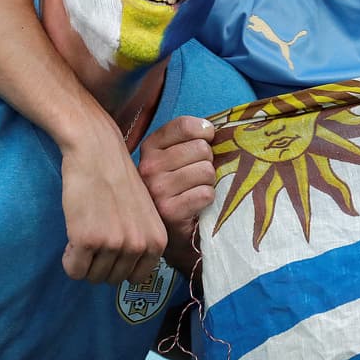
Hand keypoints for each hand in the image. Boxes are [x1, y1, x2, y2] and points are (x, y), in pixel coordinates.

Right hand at [60, 120, 166, 284]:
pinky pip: (74, 270)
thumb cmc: (117, 182)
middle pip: (112, 280)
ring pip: (92, 277)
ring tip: (86, 231)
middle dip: (99, 264)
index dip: (119, 266)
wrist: (97, 153)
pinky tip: (74, 234)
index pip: (136, 278)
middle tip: (95, 236)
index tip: (112, 247)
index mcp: (157, 240)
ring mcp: (114, 244)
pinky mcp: (88, 240)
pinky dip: (68, 258)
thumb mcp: (143, 214)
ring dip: (83, 260)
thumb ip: (141, 242)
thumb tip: (129, 275)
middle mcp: (139, 245)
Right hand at [137, 116, 217, 273]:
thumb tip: (211, 129)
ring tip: (196, 192)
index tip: (207, 141)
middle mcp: (148, 167)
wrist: (175, 233)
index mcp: (150, 148)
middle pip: (201, 148)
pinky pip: (206, 193)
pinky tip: (196, 206)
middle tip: (198, 177)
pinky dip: (208, 200)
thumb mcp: (179, 157)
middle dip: (208, 162)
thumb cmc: (182, 188)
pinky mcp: (169, 211)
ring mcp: (156, 190)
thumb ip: (191, 139)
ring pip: (206, 171)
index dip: (204, 132)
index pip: (184, 126)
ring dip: (209, 183)